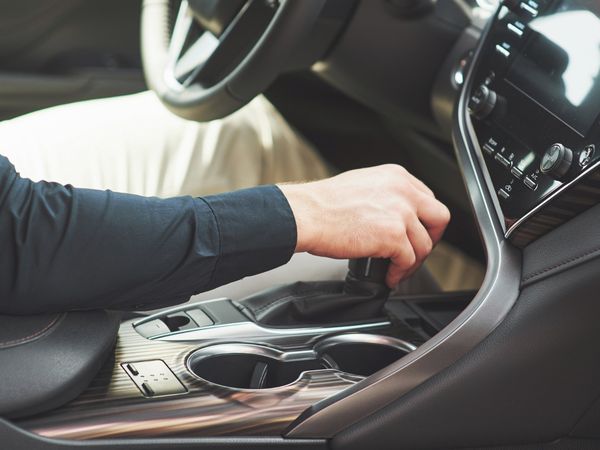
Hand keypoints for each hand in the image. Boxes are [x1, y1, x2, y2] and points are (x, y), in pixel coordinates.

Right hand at [278, 164, 450, 287]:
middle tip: (416, 252)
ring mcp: (400, 213)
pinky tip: (388, 276)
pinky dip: (399, 273)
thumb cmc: (323, 204)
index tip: (416, 233)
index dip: (425, 221)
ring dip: (412, 262)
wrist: (306, 214)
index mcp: (397, 177)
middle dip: (431, 239)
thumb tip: (395, 214)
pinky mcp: (393, 235)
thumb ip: (386, 195)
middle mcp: (403, 191)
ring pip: (424, 245)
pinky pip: (408, 261)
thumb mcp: (363, 185)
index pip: (428, 199)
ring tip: (396, 269)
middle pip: (439, 218)